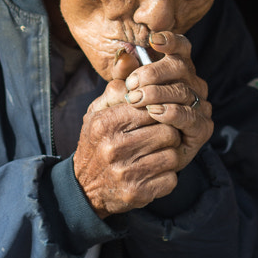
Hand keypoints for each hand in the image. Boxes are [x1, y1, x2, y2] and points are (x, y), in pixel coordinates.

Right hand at [73, 99, 182, 217]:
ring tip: (157, 154)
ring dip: (169, 155)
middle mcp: (114, 148)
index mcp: (106, 123)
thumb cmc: (97, 143)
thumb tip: (131, 64)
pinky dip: (167, 176)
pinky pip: (171, 179)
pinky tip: (154, 173)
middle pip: (167, 132)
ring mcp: (127, 173)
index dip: (160, 111)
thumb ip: (115, 90)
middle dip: (169, 133)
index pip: (152, 108)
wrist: (84, 187)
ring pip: (173, 156)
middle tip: (161, 136)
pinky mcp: (138, 193)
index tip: (158, 116)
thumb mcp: (97, 113)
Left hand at [122, 30, 212, 169]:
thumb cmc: (134, 118)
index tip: (153, 41)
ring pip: (183, 92)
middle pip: (180, 67)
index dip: (170, 41)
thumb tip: (123, 52)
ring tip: (136, 99)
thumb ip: (124, 74)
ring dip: (157, 93)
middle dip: (153, 72)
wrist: (141, 155)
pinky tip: (155, 112)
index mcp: (178, 71)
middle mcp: (193, 85)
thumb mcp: (124, 94)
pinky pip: (190, 117)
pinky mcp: (202, 128)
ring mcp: (200, 106)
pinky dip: (171, 113)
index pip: (181, 48)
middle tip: (131, 84)